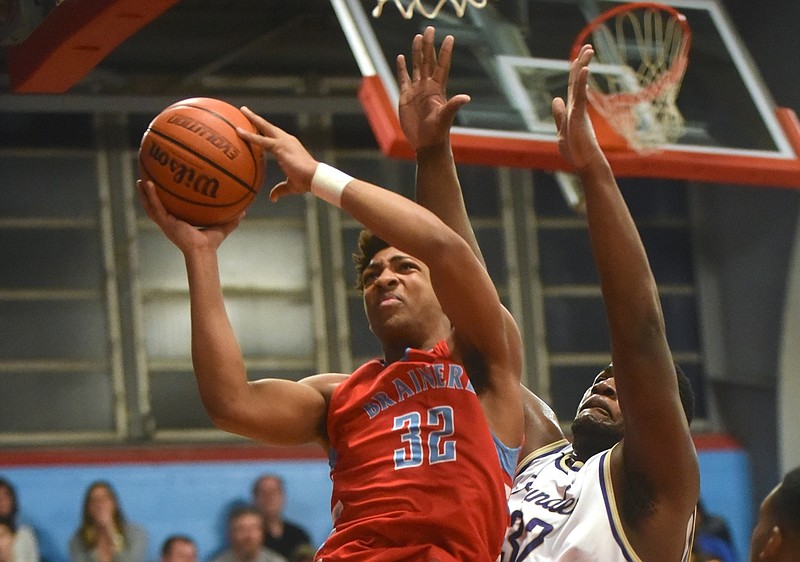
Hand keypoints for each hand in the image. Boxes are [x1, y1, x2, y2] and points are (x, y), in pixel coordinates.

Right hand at [137, 180, 239, 253]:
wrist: (203, 251)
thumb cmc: (211, 242)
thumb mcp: (222, 226)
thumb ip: (232, 218)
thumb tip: (245, 210)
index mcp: (179, 222)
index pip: (170, 208)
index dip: (166, 199)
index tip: (164, 187)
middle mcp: (170, 221)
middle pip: (156, 206)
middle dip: (150, 194)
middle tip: (146, 179)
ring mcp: (165, 222)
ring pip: (150, 206)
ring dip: (144, 194)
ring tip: (141, 180)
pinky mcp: (164, 222)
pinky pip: (155, 206)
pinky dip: (150, 195)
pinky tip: (147, 184)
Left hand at [236, 107, 318, 201]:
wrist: (314, 178)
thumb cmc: (306, 182)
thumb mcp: (291, 185)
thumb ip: (279, 189)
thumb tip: (272, 198)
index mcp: (289, 146)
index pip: (273, 136)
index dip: (264, 131)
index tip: (255, 125)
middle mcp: (286, 140)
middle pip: (268, 126)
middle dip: (256, 119)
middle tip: (244, 110)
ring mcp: (284, 141)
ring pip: (264, 127)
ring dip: (252, 119)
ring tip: (242, 110)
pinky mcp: (280, 146)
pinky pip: (261, 140)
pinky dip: (249, 135)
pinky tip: (238, 131)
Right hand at [396, 26, 469, 151]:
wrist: (426, 143)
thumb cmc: (438, 131)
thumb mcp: (445, 117)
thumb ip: (454, 105)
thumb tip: (466, 97)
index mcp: (438, 89)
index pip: (442, 65)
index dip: (445, 52)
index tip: (449, 37)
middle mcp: (428, 86)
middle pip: (428, 61)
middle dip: (429, 45)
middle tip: (430, 29)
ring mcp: (417, 91)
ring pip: (417, 66)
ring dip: (417, 52)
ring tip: (418, 37)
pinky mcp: (406, 97)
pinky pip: (404, 78)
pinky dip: (402, 68)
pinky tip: (401, 57)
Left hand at [551, 44, 604, 170]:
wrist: (584, 163)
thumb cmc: (575, 151)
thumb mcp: (561, 130)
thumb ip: (559, 114)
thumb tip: (555, 99)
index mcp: (572, 109)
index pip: (573, 85)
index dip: (575, 71)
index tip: (580, 58)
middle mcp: (576, 106)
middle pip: (577, 80)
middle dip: (582, 62)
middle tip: (589, 47)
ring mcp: (578, 110)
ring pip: (579, 84)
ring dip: (583, 66)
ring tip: (589, 50)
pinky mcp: (578, 116)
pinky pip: (579, 96)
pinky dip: (581, 82)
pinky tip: (584, 69)